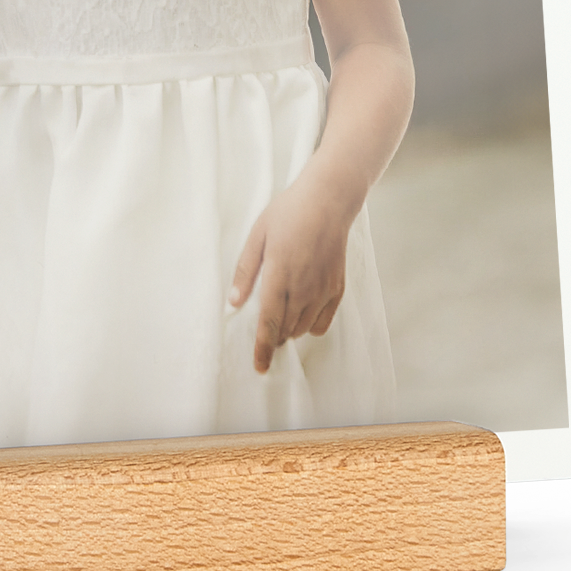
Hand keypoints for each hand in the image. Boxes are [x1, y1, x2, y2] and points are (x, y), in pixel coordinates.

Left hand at [228, 172, 354, 373]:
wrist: (328, 202)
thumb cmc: (288, 214)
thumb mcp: (257, 237)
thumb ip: (245, 272)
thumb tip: (233, 302)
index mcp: (279, 275)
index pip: (269, 323)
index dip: (262, 348)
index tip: (259, 367)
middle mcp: (303, 288)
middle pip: (286, 330)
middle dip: (272, 338)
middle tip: (263, 331)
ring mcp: (323, 290)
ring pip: (303, 328)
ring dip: (289, 331)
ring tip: (279, 317)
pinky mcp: (337, 288)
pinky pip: (323, 322)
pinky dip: (310, 325)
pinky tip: (301, 314)